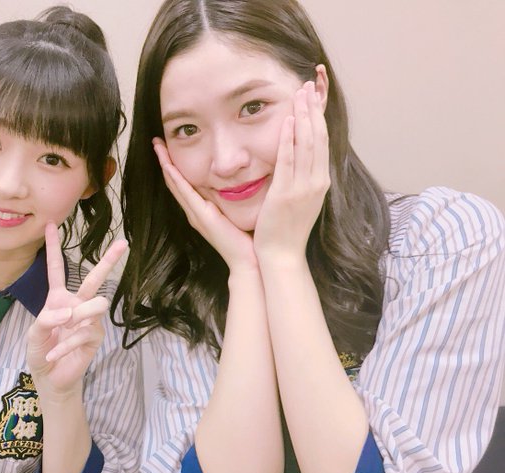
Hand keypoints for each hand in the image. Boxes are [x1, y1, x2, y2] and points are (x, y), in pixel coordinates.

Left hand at [27, 223, 127, 401]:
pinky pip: (84, 332)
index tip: (50, 224)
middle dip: (109, 260)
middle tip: (124, 243)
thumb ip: (47, 319)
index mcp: (59, 299)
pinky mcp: (95, 337)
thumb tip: (70, 314)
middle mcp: (77, 305)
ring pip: (95, 304)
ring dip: (78, 316)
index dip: (53, 247)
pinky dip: (66, 345)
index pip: (57, 269)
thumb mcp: (34, 334)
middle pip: (94, 278)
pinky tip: (55, 354)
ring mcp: (89, 320)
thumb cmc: (42, 351)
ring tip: (65, 329)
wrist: (50, 378)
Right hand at [153, 138, 256, 271]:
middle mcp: (195, 211)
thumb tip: (241, 178)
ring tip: (157, 146)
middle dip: (165, 161)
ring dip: (166, 165)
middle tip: (156, 141)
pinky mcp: (202, 217)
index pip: (184, 183)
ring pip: (176, 184)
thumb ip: (234, 198)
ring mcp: (196, 214)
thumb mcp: (237, 212)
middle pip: (175, 181)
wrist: (249, 261)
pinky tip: (168, 165)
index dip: (175, 165)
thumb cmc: (247, 239)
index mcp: (202, 210)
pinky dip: (176, 178)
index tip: (169, 147)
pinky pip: (185, 193)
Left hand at [253, 81, 329, 264]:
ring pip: (307, 144)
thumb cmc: (288, 229)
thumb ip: (303, 177)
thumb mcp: (302, 199)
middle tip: (309, 84)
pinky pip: (288, 161)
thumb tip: (302, 158)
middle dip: (313, 109)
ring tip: (300, 93)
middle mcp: (316, 182)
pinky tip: (288, 121)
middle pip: (319, 137)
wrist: (283, 255)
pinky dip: (289, 140)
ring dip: (304, 116)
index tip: (314, 95)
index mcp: (320, 182)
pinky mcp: (286, 193)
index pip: (323, 142)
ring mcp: (303, 187)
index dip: (319, 117)